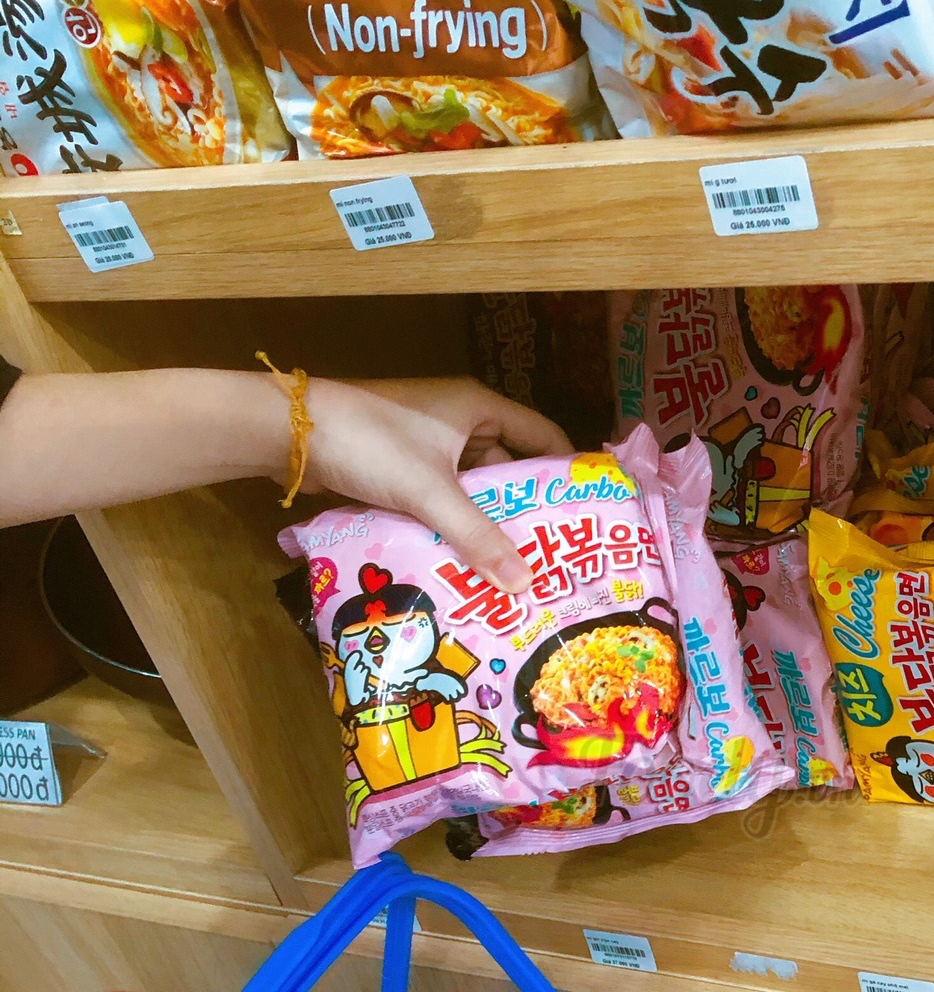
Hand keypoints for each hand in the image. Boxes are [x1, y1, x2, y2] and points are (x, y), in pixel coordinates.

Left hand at [301, 377, 571, 594]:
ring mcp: (428, 446)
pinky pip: (441, 500)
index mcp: (478, 408)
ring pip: (472, 490)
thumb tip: (526, 584)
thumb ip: (478, 536)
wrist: (291, 434)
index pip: (542, 436)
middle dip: (524, 511)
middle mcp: (459, 422)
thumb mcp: (431, 491)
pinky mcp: (401, 469)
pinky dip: (452, 526)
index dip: (565, 472)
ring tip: (513, 570)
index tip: (584, 515)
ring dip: (485, 524)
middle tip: (551, 558)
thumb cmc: (371, 443)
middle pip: (508, 469)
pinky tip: (465, 563)